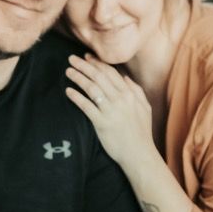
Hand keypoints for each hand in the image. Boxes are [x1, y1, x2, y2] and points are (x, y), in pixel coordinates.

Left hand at [64, 54, 155, 168]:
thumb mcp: (144, 107)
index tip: (86, 57)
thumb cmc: (142, 132)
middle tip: (71, 59)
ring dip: (78, 77)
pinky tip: (68, 91)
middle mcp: (120, 99)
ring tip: (68, 71)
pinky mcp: (102, 123)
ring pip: (91, 88)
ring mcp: (111, 110)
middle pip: (99, 77)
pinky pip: (86, 106)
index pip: (111, 72)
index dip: (97, 63)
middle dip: (84, 65)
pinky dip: (76, 97)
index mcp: (130, 94)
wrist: (139, 154)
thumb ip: (136, 90)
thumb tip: (124, 77)